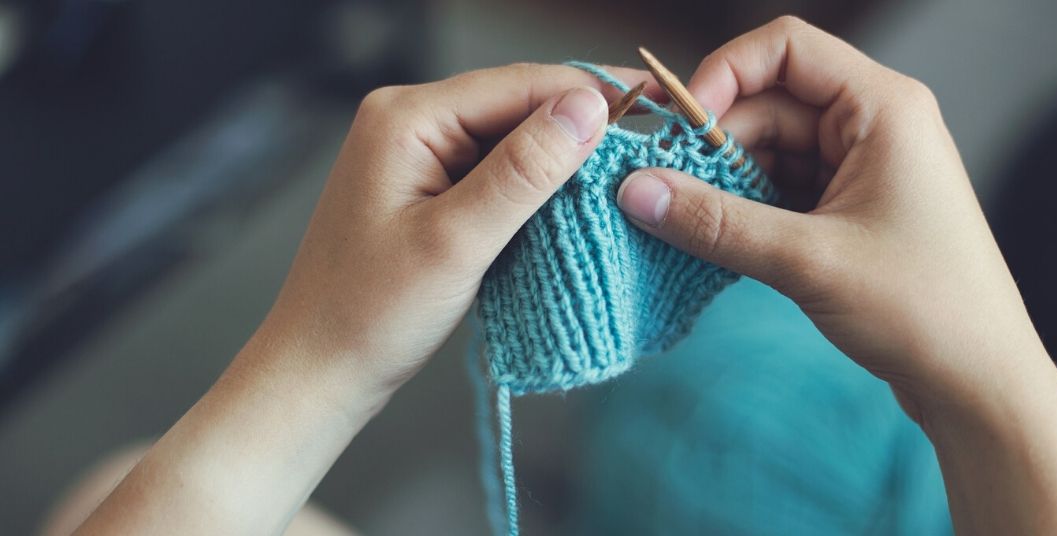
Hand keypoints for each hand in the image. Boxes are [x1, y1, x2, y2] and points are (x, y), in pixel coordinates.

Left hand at [257, 64, 655, 391]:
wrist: (318, 369)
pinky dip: (533, 188)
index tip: (655, 105)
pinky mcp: (428, 188)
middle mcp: (409, 122)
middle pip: (517, 105)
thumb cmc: (368, 313)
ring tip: (622, 175)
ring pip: (510, 140)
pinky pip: (494, 171)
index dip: (590, 93)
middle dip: (580, 126)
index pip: (519, 84)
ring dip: (560, 159)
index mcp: (406, 118)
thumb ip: (522, 171)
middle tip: (648, 147)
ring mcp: (417, 154)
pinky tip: (571, 203)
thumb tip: (586, 109)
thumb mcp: (456, 241)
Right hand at [617, 17, 1041, 417]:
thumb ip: (716, 222)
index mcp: (883, 107)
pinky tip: (711, 238)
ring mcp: (861, 168)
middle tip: (660, 190)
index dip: (722, 74)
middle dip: (713, 144)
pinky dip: (744, 210)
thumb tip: (635, 191)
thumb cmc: (925, 310)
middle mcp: (873, 124)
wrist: (979, 383)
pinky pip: (781, 190)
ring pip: (769, 151)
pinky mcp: (849, 210)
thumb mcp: (809, 260)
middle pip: (768, 103)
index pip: (785, 48)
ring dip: (724, 183)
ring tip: (680, 222)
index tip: (679, 128)